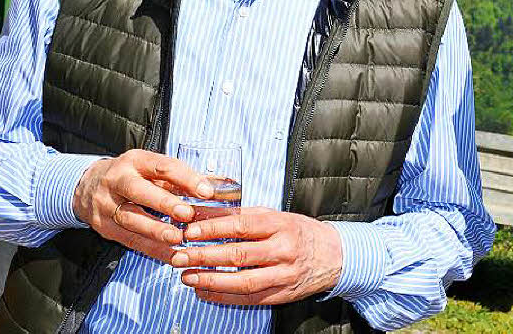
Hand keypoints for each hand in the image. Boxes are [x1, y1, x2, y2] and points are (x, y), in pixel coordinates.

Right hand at [73, 150, 215, 263]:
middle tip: (188, 215)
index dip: (186, 178)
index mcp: (135, 161)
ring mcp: (106, 205)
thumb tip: (221, 185)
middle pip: (140, 191)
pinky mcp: (103, 227)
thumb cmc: (132, 175)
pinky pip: (129, 240)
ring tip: (179, 239)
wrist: (86, 186)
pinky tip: (170, 255)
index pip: (162, 166)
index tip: (206, 191)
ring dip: (157, 231)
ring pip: (131, 219)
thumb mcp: (152, 168)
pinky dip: (151, 249)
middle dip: (165, 204)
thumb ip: (183, 177)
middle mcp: (117, 180)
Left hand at [171, 207, 342, 304]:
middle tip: (179, 255)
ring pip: (243, 281)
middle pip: (239, 254)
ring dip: (211, 280)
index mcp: (280, 224)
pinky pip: (249, 299)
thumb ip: (239, 215)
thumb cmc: (298, 231)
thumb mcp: (273, 215)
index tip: (189, 230)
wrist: (333, 255)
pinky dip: (223, 297)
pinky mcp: (281, 294)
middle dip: (204, 255)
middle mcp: (283, 249)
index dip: (213, 228)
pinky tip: (204, 291)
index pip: (242, 225)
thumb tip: (203, 213)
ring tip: (187, 276)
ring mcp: (283, 274)